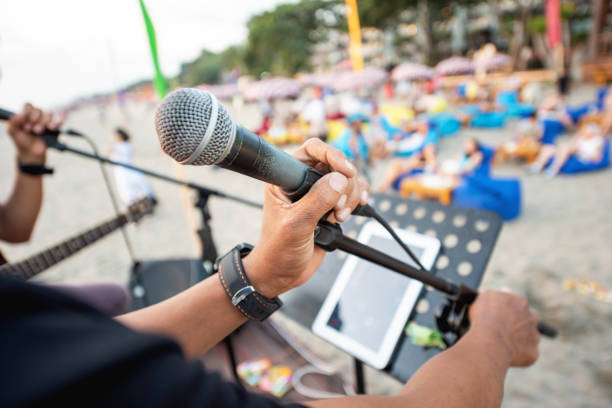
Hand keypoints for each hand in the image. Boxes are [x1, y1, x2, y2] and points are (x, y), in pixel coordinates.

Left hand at [6, 103, 59, 163]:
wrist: (32, 153)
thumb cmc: (22, 141)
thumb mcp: (12, 131)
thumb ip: (13, 121)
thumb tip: (22, 114)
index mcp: (26, 114)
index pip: (28, 106)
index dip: (28, 113)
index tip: (25, 124)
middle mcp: (36, 116)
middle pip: (39, 110)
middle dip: (36, 120)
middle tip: (32, 130)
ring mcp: (46, 120)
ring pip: (49, 114)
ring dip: (44, 123)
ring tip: (39, 132)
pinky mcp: (56, 126)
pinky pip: (60, 119)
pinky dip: (57, 121)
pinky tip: (52, 128)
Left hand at [244, 139, 368, 297]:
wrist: (282, 274)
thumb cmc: (278, 250)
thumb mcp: (296, 225)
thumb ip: (317, 201)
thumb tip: (339, 180)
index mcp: (285, 178)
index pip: (311, 150)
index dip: (331, 156)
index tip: (345, 172)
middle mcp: (303, 181)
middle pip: (335, 164)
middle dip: (344, 185)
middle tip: (336, 209)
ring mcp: (318, 194)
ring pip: (347, 179)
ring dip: (350, 197)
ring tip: (337, 217)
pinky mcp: (330, 206)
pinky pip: (353, 193)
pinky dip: (358, 200)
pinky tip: (353, 211)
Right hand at [468, 290, 540, 366]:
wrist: (489, 340)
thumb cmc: (485, 317)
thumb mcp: (485, 297)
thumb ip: (496, 295)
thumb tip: (504, 292)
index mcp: (520, 303)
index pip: (516, 305)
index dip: (505, 312)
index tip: (497, 318)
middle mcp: (531, 318)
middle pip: (525, 322)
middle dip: (516, 326)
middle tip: (500, 331)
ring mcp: (534, 337)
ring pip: (528, 338)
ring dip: (519, 341)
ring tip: (501, 345)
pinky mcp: (533, 353)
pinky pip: (526, 355)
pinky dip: (517, 356)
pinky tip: (505, 355)